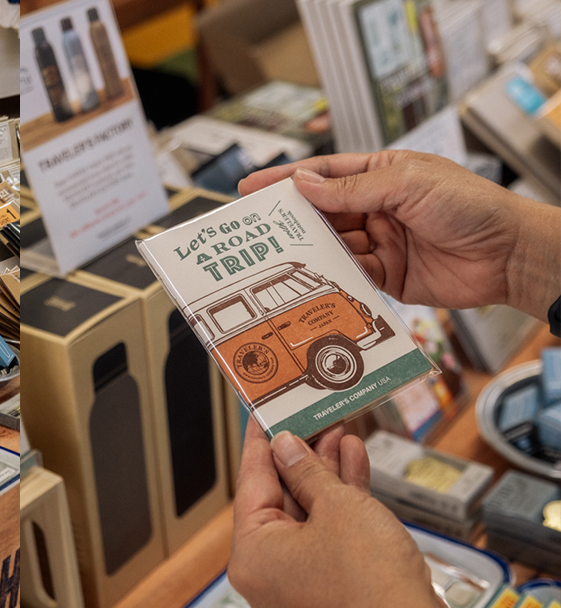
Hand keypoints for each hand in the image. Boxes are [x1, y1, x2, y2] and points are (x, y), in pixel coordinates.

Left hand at [228, 419, 522, 607]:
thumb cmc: (370, 580)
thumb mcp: (337, 506)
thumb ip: (306, 471)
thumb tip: (285, 447)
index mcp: (250, 554)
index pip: (251, 483)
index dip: (261, 442)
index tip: (262, 413)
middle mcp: (265, 571)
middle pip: (278, 498)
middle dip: (301, 455)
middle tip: (310, 417)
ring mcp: (296, 581)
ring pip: (306, 514)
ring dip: (324, 474)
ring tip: (338, 430)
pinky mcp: (326, 587)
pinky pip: (324, 535)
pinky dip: (338, 503)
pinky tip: (353, 462)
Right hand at [238, 151, 560, 320]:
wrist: (509, 255)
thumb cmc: (471, 206)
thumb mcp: (407, 184)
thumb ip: (351, 189)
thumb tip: (303, 184)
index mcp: (383, 175)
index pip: (324, 175)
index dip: (287, 180)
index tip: (252, 186)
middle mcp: (378, 208)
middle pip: (322, 213)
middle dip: (291, 220)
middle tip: (256, 229)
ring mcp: (381, 242)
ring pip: (332, 245)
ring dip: (310, 250)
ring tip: (279, 257)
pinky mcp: (387, 276)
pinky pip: (350, 275)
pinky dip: (333, 277)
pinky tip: (315, 279)